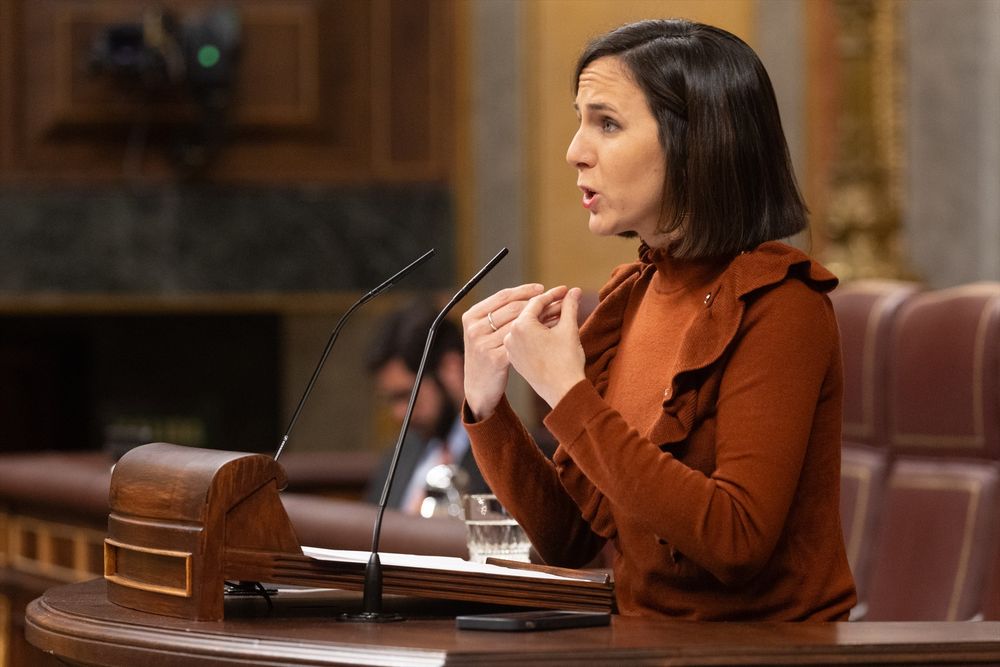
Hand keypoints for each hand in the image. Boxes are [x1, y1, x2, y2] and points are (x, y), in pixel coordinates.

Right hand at [462, 283, 546, 419]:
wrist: (478, 387)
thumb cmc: (486, 354)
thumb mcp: (483, 332)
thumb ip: (497, 314)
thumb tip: (524, 293)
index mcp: (472, 316)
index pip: (502, 296)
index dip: (524, 290)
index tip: (542, 288)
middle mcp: (476, 329)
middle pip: (513, 308)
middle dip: (538, 301)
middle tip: (557, 298)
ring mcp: (484, 344)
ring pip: (521, 324)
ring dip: (543, 316)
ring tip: (560, 312)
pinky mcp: (495, 359)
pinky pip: (523, 342)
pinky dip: (540, 334)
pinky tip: (553, 332)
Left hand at [504, 286, 586, 408]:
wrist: (563, 392)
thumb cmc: (566, 362)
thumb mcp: (569, 329)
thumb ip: (569, 307)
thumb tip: (574, 292)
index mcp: (521, 326)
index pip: (537, 302)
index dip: (554, 294)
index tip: (566, 291)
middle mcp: (511, 336)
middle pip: (530, 313)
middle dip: (549, 306)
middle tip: (566, 299)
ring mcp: (512, 349)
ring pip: (527, 326)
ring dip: (543, 319)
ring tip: (561, 315)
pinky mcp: (515, 360)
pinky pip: (525, 339)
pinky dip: (537, 333)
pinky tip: (551, 330)